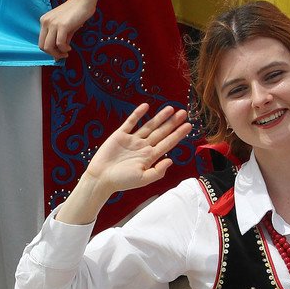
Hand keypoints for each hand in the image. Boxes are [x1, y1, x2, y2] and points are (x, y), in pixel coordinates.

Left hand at [39, 0, 97, 58]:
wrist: (83, 1)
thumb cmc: (77, 13)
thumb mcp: (67, 27)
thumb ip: (62, 38)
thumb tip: (60, 53)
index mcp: (44, 22)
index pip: (41, 41)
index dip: (50, 50)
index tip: (60, 52)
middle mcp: (45, 22)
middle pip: (42, 46)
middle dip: (53, 54)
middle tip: (63, 55)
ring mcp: (52, 24)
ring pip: (48, 46)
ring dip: (58, 53)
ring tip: (67, 52)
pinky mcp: (62, 25)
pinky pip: (59, 43)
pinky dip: (64, 49)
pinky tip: (69, 48)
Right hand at [56, 103, 192, 224]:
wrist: (101, 178)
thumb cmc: (122, 181)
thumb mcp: (143, 179)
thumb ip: (158, 171)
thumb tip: (171, 160)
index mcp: (151, 156)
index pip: (168, 143)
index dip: (178, 134)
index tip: (189, 126)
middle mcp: (144, 146)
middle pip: (162, 132)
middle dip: (173, 123)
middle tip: (184, 113)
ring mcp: (132, 140)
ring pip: (149, 126)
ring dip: (159, 117)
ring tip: (170, 108)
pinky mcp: (120, 135)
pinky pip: (130, 122)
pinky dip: (138, 114)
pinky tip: (146, 107)